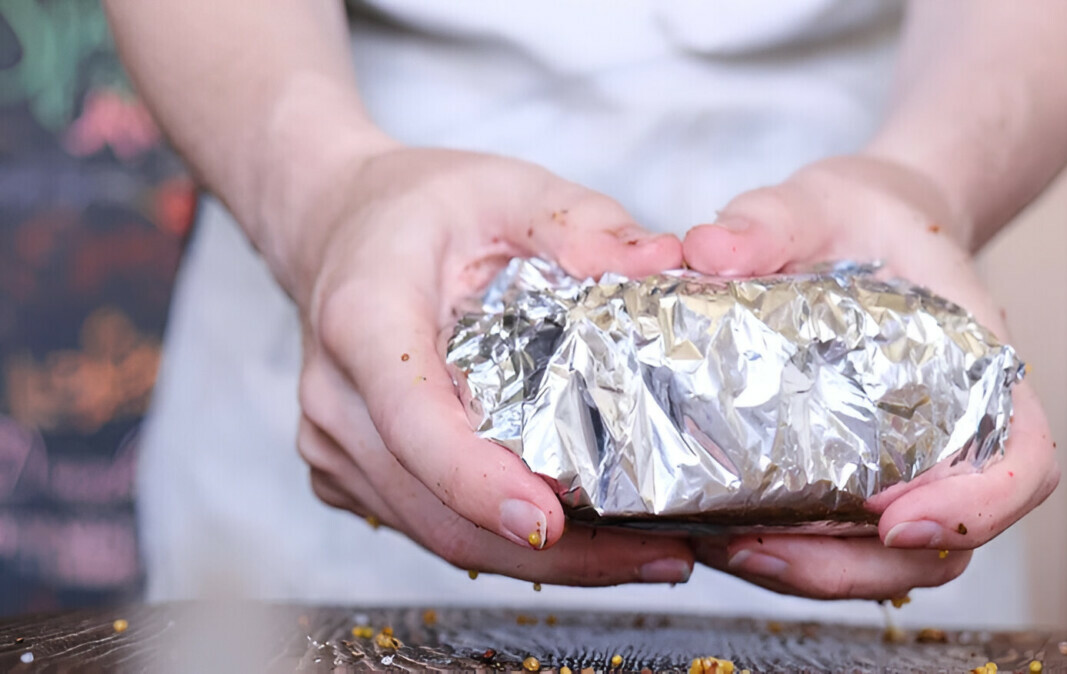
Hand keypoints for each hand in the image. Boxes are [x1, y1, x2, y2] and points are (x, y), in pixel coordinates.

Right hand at [292, 146, 693, 585]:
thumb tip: (660, 263)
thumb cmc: (417, 207)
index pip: (414, 421)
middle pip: (437, 507)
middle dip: (552, 551)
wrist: (334, 226)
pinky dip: (502, 544)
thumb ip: (580, 220)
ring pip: (437, 534)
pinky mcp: (349, 473)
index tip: (548, 520)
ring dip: (541, 562)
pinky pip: (428, 526)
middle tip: (660, 556)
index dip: (477, 482)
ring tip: (646, 556)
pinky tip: (580, 539)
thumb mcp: (504, 186)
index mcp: (364, 318)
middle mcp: (337, 398)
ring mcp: (335, 445)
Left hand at [683, 155, 1059, 599]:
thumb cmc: (864, 217)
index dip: (978, 509)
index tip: (900, 521)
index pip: (1024, 463)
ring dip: (814, 573)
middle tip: (762, 551)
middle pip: (945, 543)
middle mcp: (954, 431)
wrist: (863, 224)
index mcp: (979, 367)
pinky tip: (725, 535)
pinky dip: (791, 554)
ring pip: (890, 560)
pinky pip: (841, 539)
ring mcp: (908, 462)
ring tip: (730, 550)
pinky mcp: (856, 476)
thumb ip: (769, 220)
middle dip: (857, 568)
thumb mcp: (818, 201)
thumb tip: (709, 250)